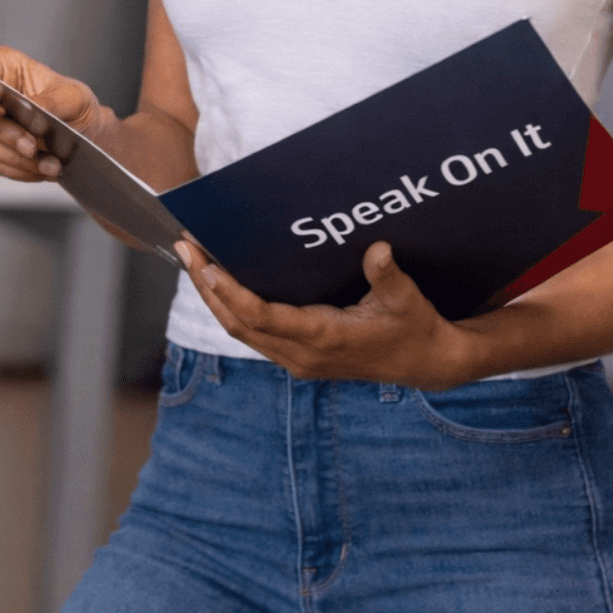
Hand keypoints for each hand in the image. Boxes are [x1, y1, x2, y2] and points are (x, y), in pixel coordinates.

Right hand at [0, 46, 102, 182]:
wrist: (77, 130)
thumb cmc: (72, 103)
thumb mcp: (73, 97)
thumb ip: (51, 101)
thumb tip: (32, 109)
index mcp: (2, 64)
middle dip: (6, 134)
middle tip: (32, 148)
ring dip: (15, 158)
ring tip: (49, 166)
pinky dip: (15, 170)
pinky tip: (39, 172)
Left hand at [174, 239, 478, 389]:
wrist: (426, 364)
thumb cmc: (416, 328)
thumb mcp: (407, 300)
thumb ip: (388, 276)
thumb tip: (377, 249)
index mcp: (324, 338)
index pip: (264, 317)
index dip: (233, 293)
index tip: (208, 268)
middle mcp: (302, 354)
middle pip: (239, 323)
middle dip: (208, 287)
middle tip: (186, 248)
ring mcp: (298, 359)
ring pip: (240, 330)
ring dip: (213, 297)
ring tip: (193, 260)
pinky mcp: (299, 357)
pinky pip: (253, 334)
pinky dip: (231, 308)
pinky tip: (221, 284)